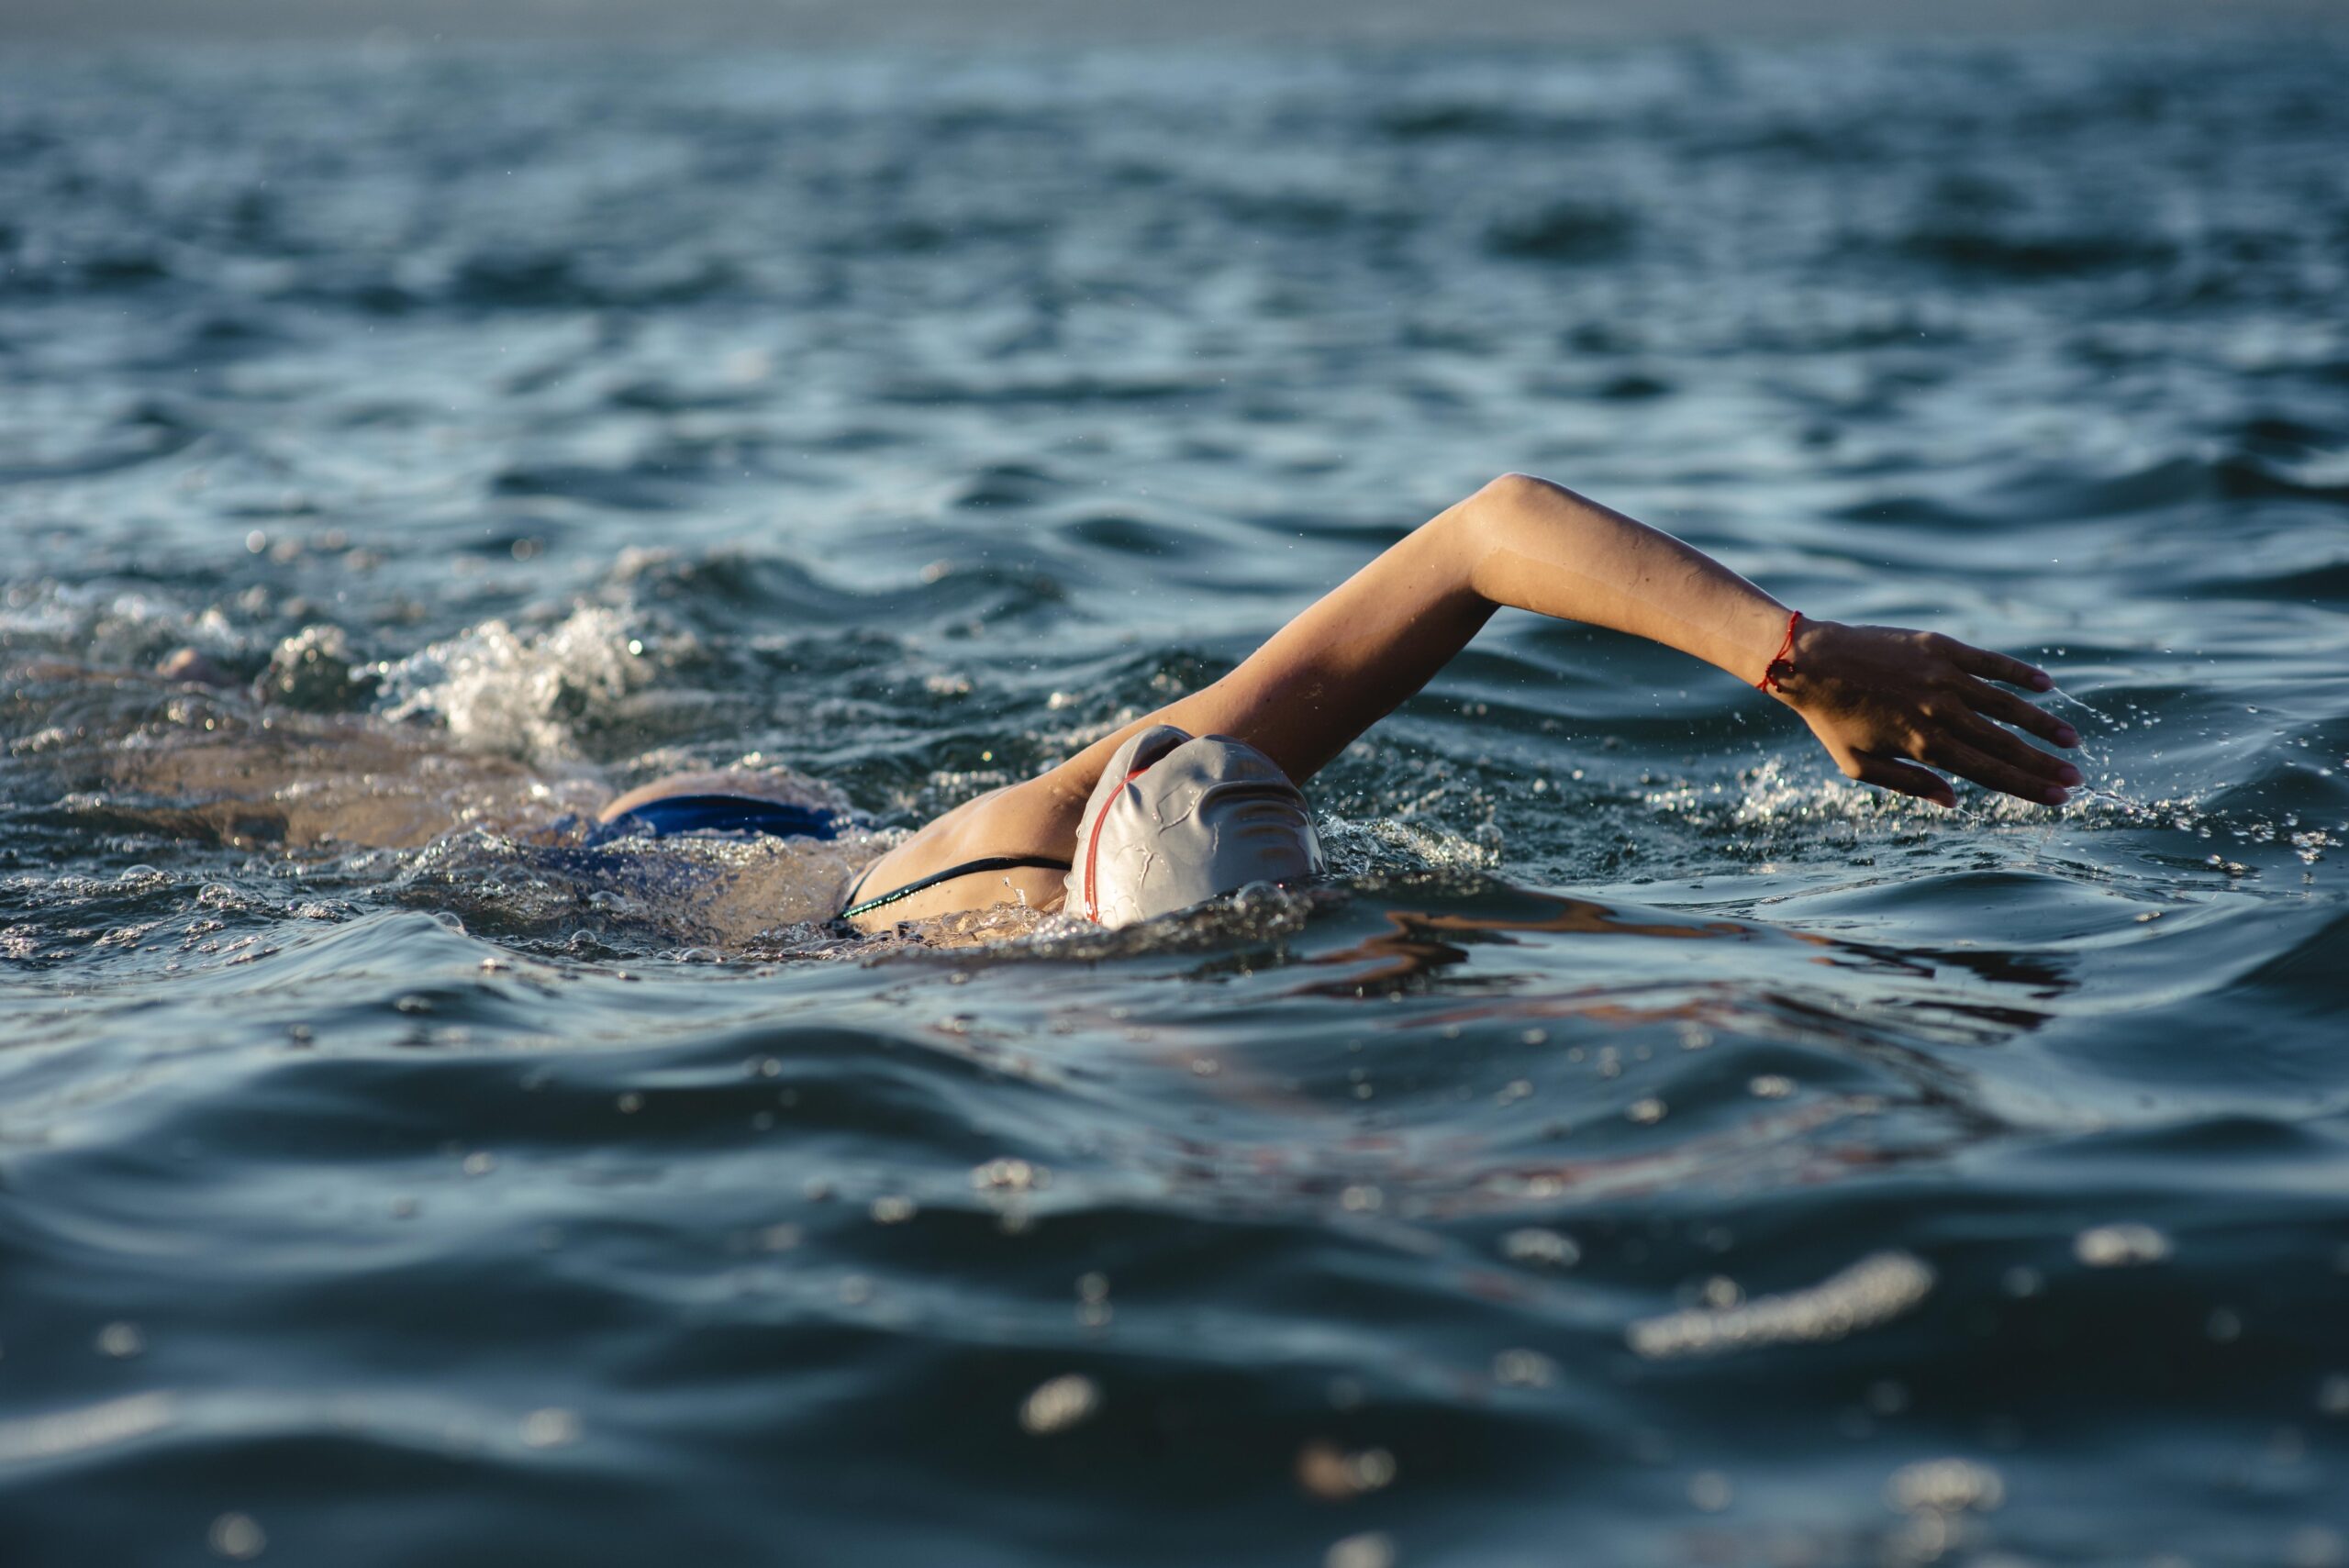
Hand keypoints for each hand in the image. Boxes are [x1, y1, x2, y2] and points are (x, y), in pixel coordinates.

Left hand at [1769, 619, 2080, 808]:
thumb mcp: (1860, 765)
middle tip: (2077, 778)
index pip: (1988, 772)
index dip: (2026, 787)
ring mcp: (1943, 678)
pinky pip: (1992, 663)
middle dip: (2044, 764)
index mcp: (1923, 746)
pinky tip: (2046, 687)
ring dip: (2043, 723)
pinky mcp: (1942, 648)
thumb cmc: (1832, 720)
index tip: (2058, 797)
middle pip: (2004, 744)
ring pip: (2006, 705)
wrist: (1811, 662)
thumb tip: (1955, 802)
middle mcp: (1940, 713)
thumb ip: (1909, 785)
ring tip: (2071, 740)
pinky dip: (2021, 674)